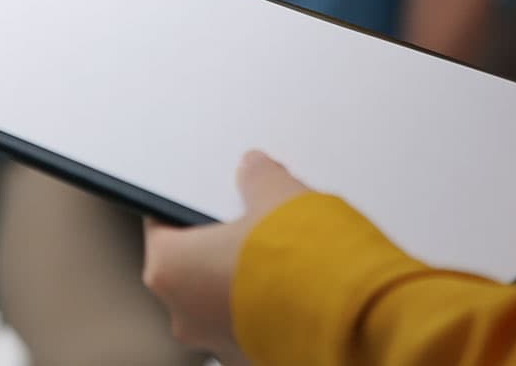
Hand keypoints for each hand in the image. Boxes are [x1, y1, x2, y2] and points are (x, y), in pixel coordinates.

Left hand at [142, 152, 314, 362]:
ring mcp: (220, 343)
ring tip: (285, 256)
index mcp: (169, 268)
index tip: (202, 198)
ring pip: (223, 300)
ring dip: (246, 281)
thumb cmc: (303, 263)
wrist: (354, 319)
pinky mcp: (255, 358)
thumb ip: (257, 176)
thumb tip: (255, 169)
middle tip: (253, 223)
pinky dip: (269, 308)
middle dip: (220, 246)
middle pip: (193, 267)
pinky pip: (253, 324)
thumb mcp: (277, 194)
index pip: (161, 225)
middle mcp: (185, 314)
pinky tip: (299, 288)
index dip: (186, 206)